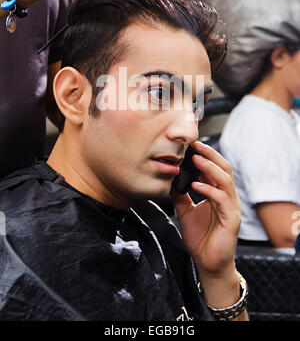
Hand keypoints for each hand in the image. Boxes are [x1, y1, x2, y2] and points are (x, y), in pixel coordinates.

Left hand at [171, 140, 240, 278]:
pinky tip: (196, 185)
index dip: (206, 156)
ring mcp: (232, 208)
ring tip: (196, 160)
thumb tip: (170, 178)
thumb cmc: (200, 237)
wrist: (208, 263)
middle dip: (210, 155)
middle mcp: (228, 198)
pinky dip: (209, 190)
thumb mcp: (185, 211)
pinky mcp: (232, 220)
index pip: (216, 168)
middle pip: (225, 169)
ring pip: (226, 181)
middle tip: (196, 146)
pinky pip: (222, 200)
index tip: (192, 146)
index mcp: (218, 193)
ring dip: (210, 168)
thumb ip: (180, 194)